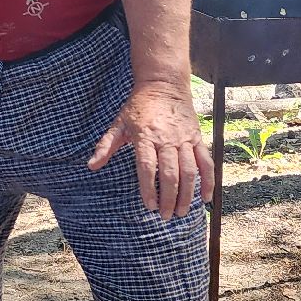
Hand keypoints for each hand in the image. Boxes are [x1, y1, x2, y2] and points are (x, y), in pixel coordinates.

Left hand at [88, 81, 214, 219]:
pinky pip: (206, 162)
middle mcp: (167, 139)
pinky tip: (206, 198)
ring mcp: (184, 139)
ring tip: (181, 212)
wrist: (164, 84)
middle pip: (170, 173)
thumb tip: (91, 165)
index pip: (148, 167)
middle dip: (169, 198)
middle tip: (166, 216)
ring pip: (190, 171)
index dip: (149, 188)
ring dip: (187, 194)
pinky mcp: (197, 138)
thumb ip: (106, 145)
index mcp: (146, 136)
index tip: (150, 206)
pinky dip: (208, 181)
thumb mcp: (119, 122)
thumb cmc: (138, 106)